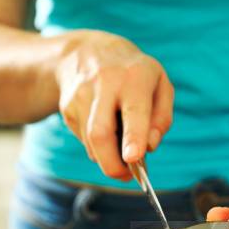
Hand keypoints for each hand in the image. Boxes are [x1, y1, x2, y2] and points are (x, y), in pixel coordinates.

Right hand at [56, 31, 173, 179]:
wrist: (85, 52)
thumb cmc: (133, 74)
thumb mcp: (159, 85)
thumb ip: (161, 118)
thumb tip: (149, 147)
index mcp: (134, 77)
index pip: (133, 111)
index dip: (133, 137)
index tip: (133, 158)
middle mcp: (104, 84)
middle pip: (100, 133)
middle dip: (112, 163)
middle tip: (125, 176)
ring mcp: (81, 96)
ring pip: (90, 142)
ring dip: (106, 157)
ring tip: (119, 150)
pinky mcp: (67, 108)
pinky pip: (83, 138)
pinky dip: (96, 145)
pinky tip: (104, 129)